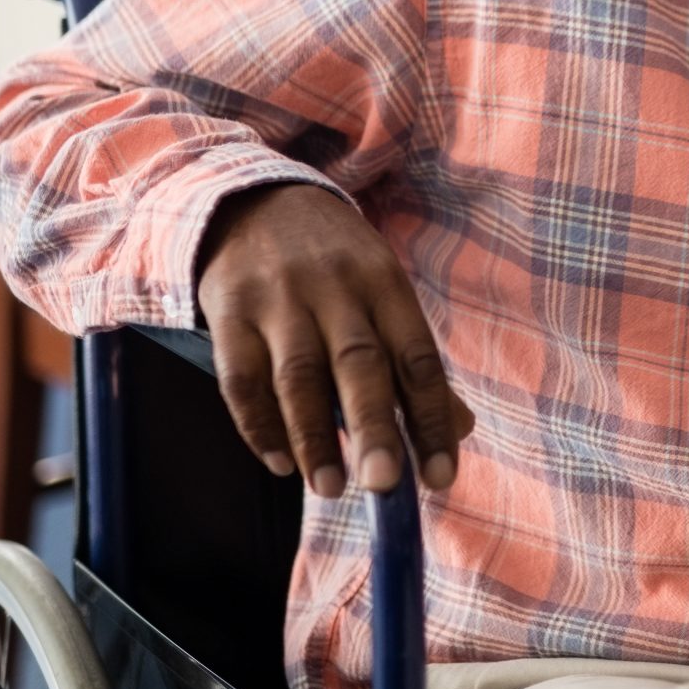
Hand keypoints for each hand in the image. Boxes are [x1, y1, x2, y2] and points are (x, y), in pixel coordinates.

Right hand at [196, 183, 475, 497]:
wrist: (252, 199)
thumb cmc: (332, 263)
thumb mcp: (381, 292)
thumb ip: (412, 362)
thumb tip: (460, 431)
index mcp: (384, 283)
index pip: (417, 357)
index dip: (432, 418)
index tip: (442, 477)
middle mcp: (335, 288)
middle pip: (360, 364)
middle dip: (374, 426)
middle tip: (385, 484)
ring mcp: (279, 298)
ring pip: (298, 375)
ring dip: (314, 436)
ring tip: (330, 488)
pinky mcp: (229, 310)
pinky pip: (241, 378)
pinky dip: (259, 425)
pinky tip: (279, 463)